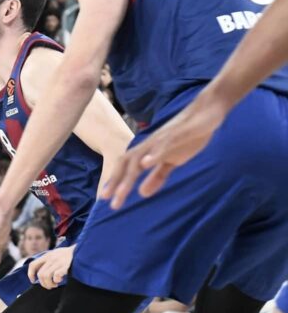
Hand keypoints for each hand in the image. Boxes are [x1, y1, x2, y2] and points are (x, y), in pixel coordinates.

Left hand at [26, 245, 74, 289]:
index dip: (30, 274)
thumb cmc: (67, 255)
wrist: (81, 248)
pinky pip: (56, 275)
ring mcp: (58, 262)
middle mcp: (51, 259)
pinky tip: (60, 280)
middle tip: (50, 286)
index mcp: (47, 256)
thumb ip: (48, 261)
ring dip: (49, 284)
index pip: (33, 265)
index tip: (33, 281)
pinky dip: (56, 280)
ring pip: (46, 276)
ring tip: (55, 284)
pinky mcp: (65, 265)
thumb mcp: (55, 254)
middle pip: (40, 274)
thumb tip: (42, 275)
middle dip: (43, 283)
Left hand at [101, 98, 224, 208]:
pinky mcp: (177, 134)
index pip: (126, 167)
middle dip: (116, 182)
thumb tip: (142, 194)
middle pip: (127, 163)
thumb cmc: (187, 136)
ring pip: (140, 157)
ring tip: (122, 192)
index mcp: (148, 152)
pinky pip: (163, 145)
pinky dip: (153, 155)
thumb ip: (157, 176)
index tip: (105, 198)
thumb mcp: (173, 161)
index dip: (114, 181)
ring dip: (130, 175)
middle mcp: (150, 145)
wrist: (206, 111)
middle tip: (108, 201)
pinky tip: (146, 164)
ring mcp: (162, 139)